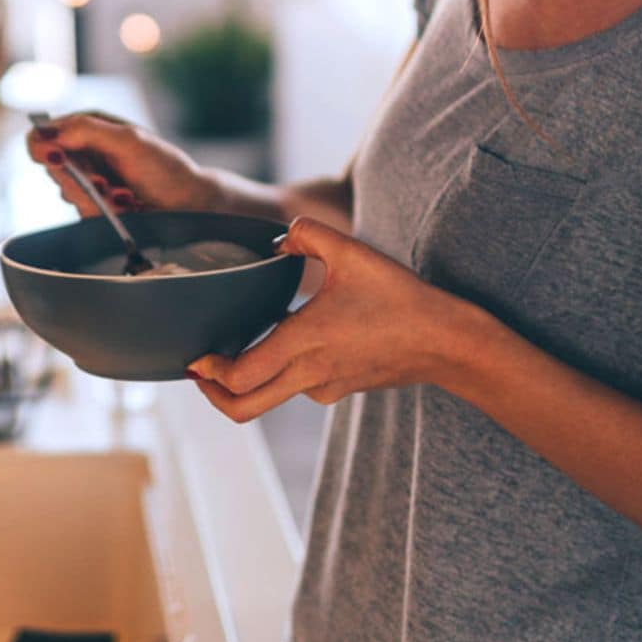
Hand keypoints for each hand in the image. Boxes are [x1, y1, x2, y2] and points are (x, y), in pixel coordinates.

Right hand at [25, 110, 225, 216]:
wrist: (190, 204)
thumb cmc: (166, 167)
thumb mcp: (128, 140)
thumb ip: (86, 131)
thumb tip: (47, 133)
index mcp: (88, 127)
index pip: (43, 134)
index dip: (42, 147)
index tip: (57, 159)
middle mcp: (84, 152)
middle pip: (51, 167)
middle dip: (79, 179)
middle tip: (104, 184)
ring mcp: (89, 181)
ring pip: (67, 192)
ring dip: (96, 197)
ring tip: (125, 196)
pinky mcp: (95, 206)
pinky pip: (83, 212)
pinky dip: (106, 212)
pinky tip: (128, 206)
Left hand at [187, 217, 483, 422]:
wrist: (446, 341)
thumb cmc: (401, 298)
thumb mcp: (353, 253)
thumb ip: (308, 233)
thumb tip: (279, 236)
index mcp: (304, 343)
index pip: (238, 377)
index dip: (209, 373)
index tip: (196, 356)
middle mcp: (309, 374)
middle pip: (243, 407)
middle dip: (213, 394)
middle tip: (200, 369)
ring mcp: (324, 388)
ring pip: (268, 398)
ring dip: (246, 380)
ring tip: (237, 346)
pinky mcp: (339, 389)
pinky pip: (295, 388)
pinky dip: (278, 371)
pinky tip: (285, 338)